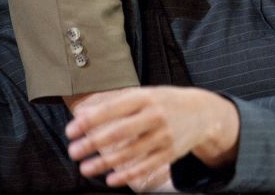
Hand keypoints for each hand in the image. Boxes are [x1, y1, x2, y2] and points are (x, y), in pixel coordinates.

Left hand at [65, 86, 238, 188]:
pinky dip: (127, 175)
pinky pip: (145, 167)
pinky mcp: (170, 152)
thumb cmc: (166, 102)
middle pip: (119, 132)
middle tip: (73, 152)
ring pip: (130, 153)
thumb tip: (82, 114)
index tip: (71, 130)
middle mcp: (156, 115)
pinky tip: (110, 180)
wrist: (203, 112)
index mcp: (146, 97)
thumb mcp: (145, 94)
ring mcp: (164, 135)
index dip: (89, 121)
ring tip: (86, 168)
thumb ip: (115, 103)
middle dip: (92, 143)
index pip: (113, 109)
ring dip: (104, 163)